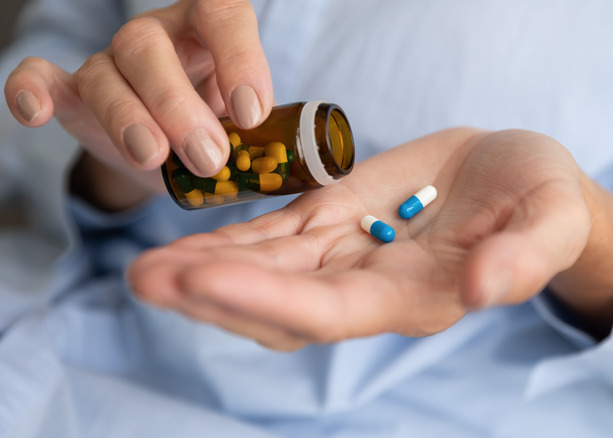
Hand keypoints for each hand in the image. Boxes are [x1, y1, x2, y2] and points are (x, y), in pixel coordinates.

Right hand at [4, 0, 272, 208]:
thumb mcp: (253, 130)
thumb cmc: (222, 131)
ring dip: (130, 118)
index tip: (253, 112)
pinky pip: (41, 77)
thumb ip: (275, 137)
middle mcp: (158, 37)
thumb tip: (320, 170)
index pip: (222, 12)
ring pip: (107, 71)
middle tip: (209, 156)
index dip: (238, 57)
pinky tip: (35, 111)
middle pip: (151, 48)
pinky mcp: (73, 93)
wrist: (176, 154)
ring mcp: (111, 62)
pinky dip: (31, 89)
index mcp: (209, 31)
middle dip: (179, 105)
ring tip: (156, 159)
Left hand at [128, 128, 612, 349]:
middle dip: (214, 294)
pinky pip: (277, 238)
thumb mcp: (552, 218)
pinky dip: (231, 241)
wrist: (523, 180)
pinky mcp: (339, 219)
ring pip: (268, 272)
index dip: (267, 297)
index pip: (332, 310)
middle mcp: (372, 286)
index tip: (202, 278)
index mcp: (418, 295)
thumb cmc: (545, 200)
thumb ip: (525, 257)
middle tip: (146, 278)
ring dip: (207, 270)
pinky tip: (188, 241)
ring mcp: (350, 253)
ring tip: (145, 266)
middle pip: (281, 303)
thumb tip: (485, 290)